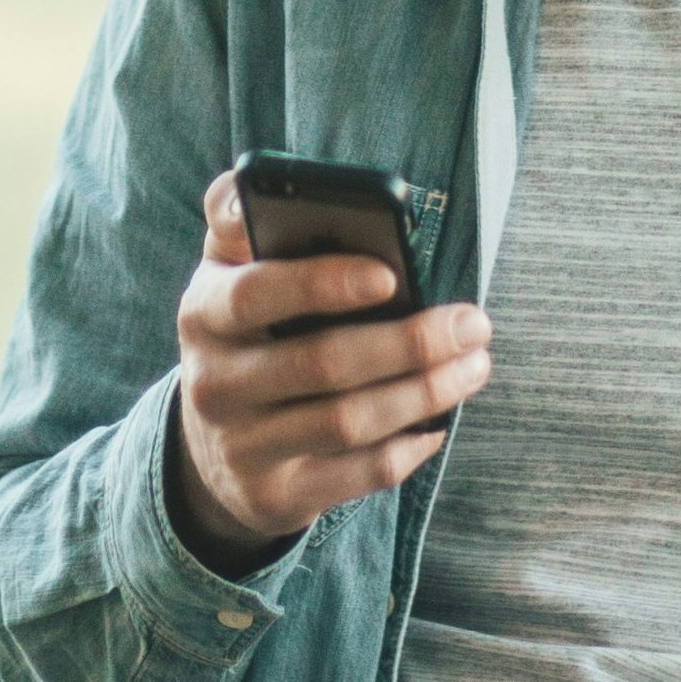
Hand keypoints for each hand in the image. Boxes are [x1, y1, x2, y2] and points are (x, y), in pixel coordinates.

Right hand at [167, 167, 492, 572]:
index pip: (257, 293)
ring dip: (426, 392)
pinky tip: (440, 421)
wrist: (214, 447)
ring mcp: (243, 447)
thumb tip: (252, 185)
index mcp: (205, 312)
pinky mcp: (275, 495)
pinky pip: (358, 474)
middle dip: (411, 343)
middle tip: (475, 323)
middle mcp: (214, 383)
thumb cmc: (248, 333)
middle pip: (322, 364)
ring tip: (475, 364)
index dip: (324, 283)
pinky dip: (409, 446)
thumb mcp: (229, 274)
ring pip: (349, 421)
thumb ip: (240, 220)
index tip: (392, 274)